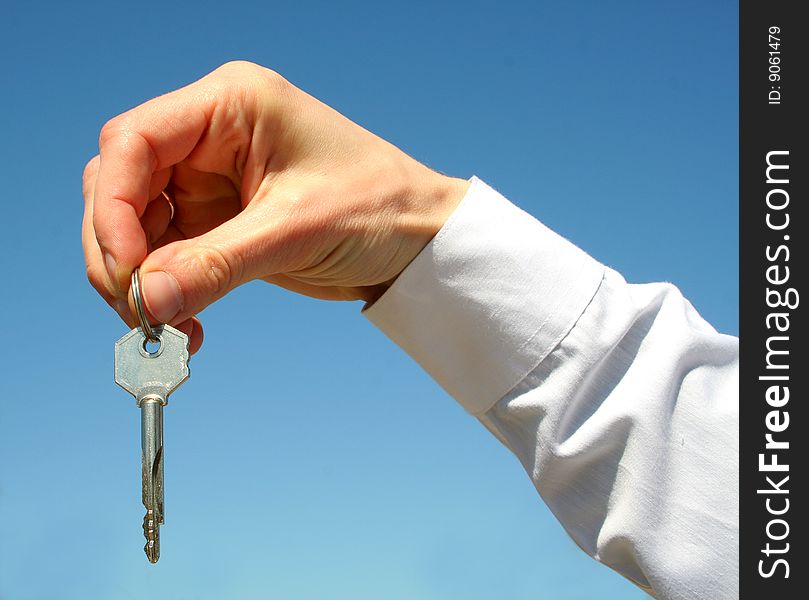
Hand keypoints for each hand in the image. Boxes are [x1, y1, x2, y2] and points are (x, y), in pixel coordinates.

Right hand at [82, 61, 468, 352]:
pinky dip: (168, 293)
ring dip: (140, 281)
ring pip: (139, 227)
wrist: (421, 240)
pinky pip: (170, 256)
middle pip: (123, 185)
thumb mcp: (297, 230)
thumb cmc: (380, 206)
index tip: (125, 267)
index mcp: (230, 105)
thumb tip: (144, 300)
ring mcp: (212, 179)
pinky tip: (184, 326)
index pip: (134, 141)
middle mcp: (211, 136)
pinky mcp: (221, 221)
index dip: (114, 205)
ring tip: (165, 327)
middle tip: (137, 309)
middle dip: (120, 250)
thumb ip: (216, 264)